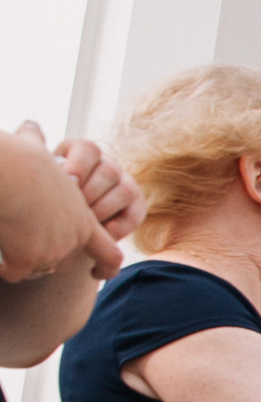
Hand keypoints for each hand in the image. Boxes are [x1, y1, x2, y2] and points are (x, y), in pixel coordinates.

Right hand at [0, 124, 110, 281]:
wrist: (8, 172)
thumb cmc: (17, 157)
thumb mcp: (33, 150)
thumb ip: (36, 144)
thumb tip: (31, 127)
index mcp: (83, 219)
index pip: (109, 253)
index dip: (106, 267)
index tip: (97, 274)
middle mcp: (74, 238)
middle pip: (60, 260)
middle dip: (44, 256)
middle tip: (23, 242)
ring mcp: (52, 251)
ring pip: (38, 268)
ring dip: (25, 263)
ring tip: (9, 244)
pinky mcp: (27, 260)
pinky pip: (15, 274)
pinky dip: (6, 270)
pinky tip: (0, 264)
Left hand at [55, 135, 142, 245]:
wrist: (67, 225)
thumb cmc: (52, 199)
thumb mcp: (49, 180)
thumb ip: (51, 169)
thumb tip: (53, 160)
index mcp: (84, 152)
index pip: (88, 149)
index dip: (79, 165)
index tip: (67, 181)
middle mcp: (108, 164)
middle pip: (109, 170)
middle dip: (90, 191)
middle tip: (73, 208)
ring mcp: (126, 184)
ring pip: (125, 190)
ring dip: (104, 208)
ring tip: (85, 223)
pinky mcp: (137, 206)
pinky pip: (134, 215)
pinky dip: (117, 226)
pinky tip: (101, 233)